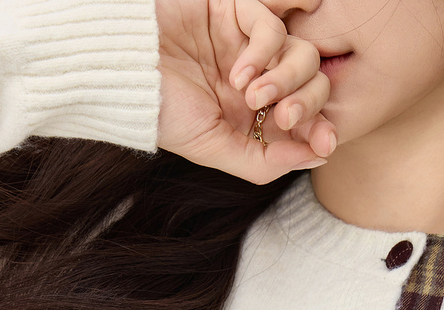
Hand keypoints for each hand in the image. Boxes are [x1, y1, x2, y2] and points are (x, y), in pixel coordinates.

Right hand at [155, 0, 337, 182]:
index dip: (323, 129)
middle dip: (308, 104)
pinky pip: (273, 26)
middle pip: (315, 85)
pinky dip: (263, 52)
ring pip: (303, 54)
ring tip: (251, 96)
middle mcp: (260, 81)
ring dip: (286, 79)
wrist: (119, 70)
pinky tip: (238, 73)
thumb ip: (265, 160)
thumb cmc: (160, 112)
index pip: (308, 120)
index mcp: (256, 117)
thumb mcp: (213, 148)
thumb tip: (319, 157)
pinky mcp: (236, 12)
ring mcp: (250, 45)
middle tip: (282, 116)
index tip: (325, 142)